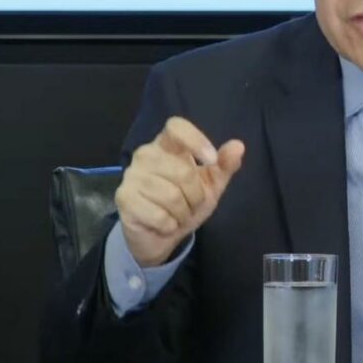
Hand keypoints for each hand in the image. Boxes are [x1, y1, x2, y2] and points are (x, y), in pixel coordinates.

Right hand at [115, 116, 244, 266]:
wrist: (161, 236)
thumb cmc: (186, 203)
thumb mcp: (211, 185)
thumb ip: (224, 166)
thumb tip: (238, 146)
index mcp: (167, 145)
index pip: (176, 126)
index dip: (196, 141)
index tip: (211, 161)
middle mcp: (146, 154)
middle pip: (182, 170)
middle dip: (195, 196)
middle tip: (191, 204)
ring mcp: (131, 175)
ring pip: (171, 195)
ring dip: (183, 213)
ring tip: (177, 214)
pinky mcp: (124, 198)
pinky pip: (158, 214)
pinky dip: (169, 225)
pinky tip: (164, 224)